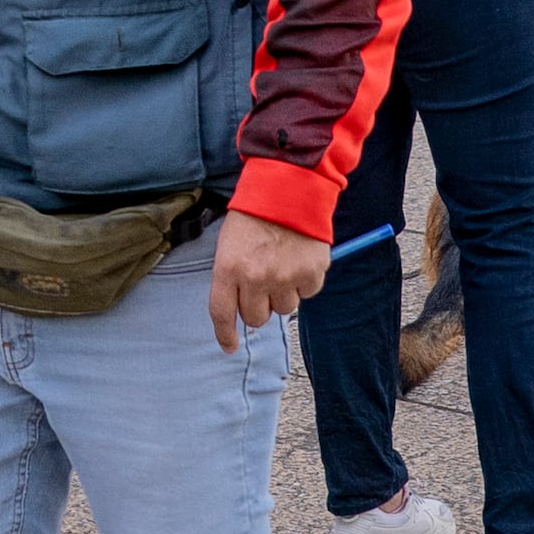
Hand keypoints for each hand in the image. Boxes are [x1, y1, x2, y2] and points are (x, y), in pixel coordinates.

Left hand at [208, 208, 328, 351]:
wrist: (289, 187)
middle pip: (256, 318)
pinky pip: (307, 294)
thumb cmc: (255, 213)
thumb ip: (233, 276)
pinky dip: (305, 282)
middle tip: (263, 282)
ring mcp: (285, 277)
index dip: (225, 334)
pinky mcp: (311, 273)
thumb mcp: (230, 242)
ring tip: (283, 264)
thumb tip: (241, 309)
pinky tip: (300, 259)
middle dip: (259, 305)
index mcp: (229, 267)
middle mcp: (255, 277)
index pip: (222, 313)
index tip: (230, 346)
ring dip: (283, 293)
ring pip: (284, 309)